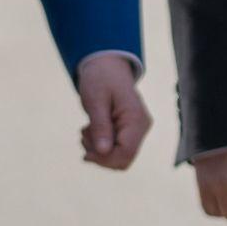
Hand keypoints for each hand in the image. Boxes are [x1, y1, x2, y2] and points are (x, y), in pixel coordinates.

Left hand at [76, 53, 151, 170]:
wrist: (107, 66)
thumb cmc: (100, 79)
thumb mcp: (95, 101)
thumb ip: (100, 126)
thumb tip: (103, 152)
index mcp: (136, 119)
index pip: (126, 153)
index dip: (105, 159)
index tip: (85, 153)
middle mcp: (141, 128)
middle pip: (124, 160)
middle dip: (101, 155)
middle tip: (84, 136)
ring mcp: (138, 130)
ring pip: (119, 157)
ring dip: (98, 150)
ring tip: (87, 130)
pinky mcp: (130, 132)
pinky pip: (117, 150)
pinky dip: (101, 146)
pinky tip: (92, 130)